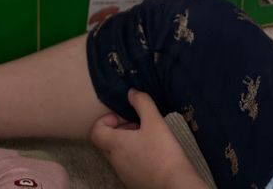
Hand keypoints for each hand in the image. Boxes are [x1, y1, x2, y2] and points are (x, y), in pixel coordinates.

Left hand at [90, 90, 208, 188]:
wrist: (176, 185)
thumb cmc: (163, 153)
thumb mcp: (155, 121)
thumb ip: (142, 102)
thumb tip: (131, 92)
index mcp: (116, 145)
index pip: (96, 131)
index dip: (104, 120)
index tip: (120, 117)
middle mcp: (116, 161)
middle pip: (106, 143)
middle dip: (118, 131)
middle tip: (136, 126)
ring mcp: (124, 175)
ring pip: (117, 156)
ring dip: (126, 144)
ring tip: (146, 139)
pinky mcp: (134, 184)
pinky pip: (127, 167)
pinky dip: (134, 158)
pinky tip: (151, 155)